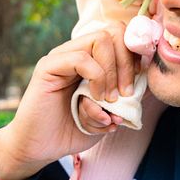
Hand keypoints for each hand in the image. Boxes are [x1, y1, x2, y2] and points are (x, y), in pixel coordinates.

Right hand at [0, 26, 133, 179]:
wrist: (38, 148)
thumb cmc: (72, 129)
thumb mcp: (108, 113)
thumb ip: (124, 98)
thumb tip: (140, 84)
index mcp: (92, 58)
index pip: (120, 35)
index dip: (135, 54)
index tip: (138, 81)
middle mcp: (77, 51)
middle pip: (114, 31)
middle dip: (127, 62)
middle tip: (126, 92)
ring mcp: (62, 56)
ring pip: (100, 39)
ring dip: (112, 72)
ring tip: (110, 99)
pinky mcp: (48, 67)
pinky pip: (80, 59)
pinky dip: (96, 78)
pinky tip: (95, 100)